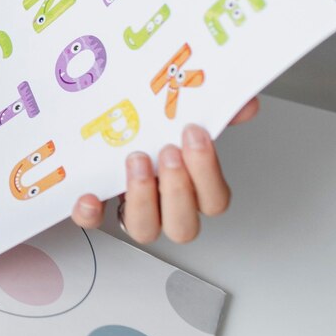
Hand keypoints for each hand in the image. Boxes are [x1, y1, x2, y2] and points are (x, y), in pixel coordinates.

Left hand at [71, 97, 259, 241]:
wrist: (105, 114)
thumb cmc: (148, 119)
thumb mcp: (181, 107)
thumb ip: (214, 108)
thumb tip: (244, 106)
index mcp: (191, 185)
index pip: (214, 200)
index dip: (207, 172)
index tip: (193, 134)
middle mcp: (164, 204)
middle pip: (184, 226)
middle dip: (177, 189)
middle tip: (167, 152)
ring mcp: (131, 207)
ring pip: (145, 230)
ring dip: (142, 199)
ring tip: (136, 161)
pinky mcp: (97, 206)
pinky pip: (94, 223)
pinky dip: (91, 214)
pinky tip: (91, 195)